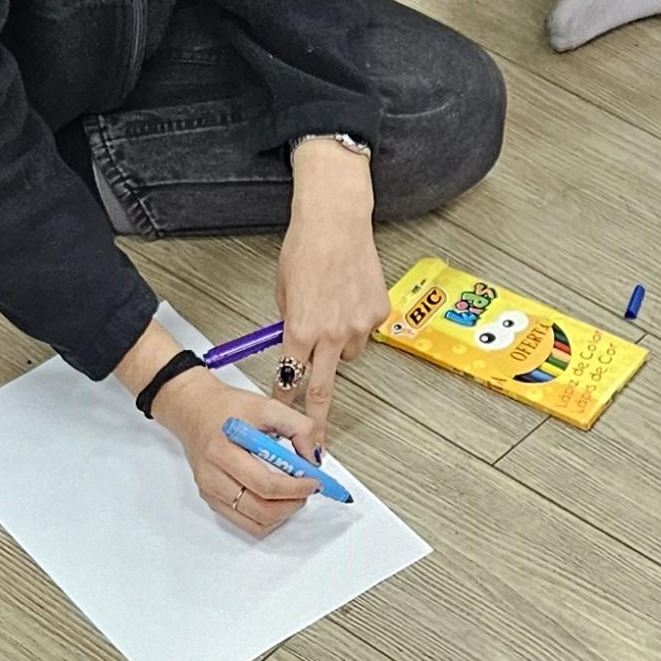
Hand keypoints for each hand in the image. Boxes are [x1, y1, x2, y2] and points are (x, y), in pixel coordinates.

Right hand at [148, 362, 325, 538]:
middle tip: (307, 489)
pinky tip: (277, 501)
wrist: (194, 410)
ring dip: (283, 514)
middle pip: (262, 509)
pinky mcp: (212, 501)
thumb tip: (314, 457)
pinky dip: (268, 518)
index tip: (314, 481)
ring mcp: (210, 492)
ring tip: (293, 494)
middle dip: (293, 503)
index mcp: (223, 452)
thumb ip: (297, 426)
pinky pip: (246, 524)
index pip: (265, 484)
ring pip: (255, 523)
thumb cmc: (226, 409)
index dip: (296, 488)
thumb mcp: (266, 406)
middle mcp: (213, 477)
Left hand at [277, 153, 389, 448]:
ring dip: (338, 347)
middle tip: (314, 439)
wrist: (336, 221)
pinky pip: (364, 332)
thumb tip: (293, 343)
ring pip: (348, 355)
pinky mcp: (378, 314)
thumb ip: (290, 324)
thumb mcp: (283, 292)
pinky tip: (349, 298)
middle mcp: (331, 334)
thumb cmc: (305, 248)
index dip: (283, 400)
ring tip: (332, 314)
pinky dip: (356, 323)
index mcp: (300, 330)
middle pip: (322, 389)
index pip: (289, 379)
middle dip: (315, 418)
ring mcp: (359, 326)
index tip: (282, 418)